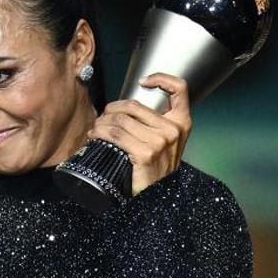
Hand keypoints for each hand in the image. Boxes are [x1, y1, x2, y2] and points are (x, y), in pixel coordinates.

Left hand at [87, 73, 191, 194]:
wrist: (156, 199)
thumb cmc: (155, 170)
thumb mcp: (165, 143)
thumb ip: (155, 124)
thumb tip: (126, 108)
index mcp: (182, 123)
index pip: (179, 88)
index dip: (161, 78)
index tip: (143, 82)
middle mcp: (173, 130)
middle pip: (134, 105)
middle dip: (112, 109)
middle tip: (103, 118)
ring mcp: (160, 141)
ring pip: (121, 120)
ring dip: (102, 123)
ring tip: (96, 130)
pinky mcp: (145, 153)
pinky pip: (115, 134)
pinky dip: (100, 133)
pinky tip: (95, 136)